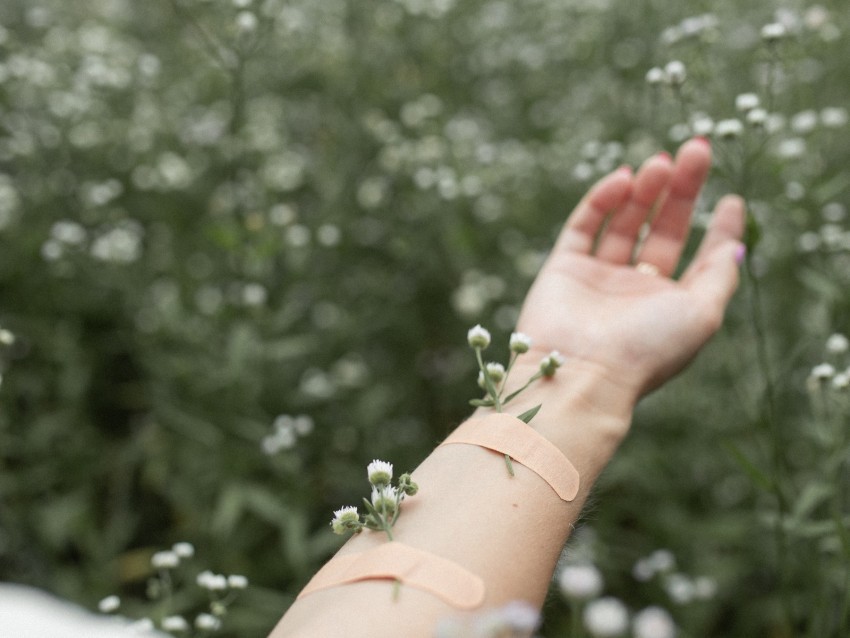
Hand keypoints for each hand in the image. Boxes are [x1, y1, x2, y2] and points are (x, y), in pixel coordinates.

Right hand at [516, 138, 743, 409]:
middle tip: (697, 148)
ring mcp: (597, 276)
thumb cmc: (648, 348)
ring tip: (662, 160)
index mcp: (669, 304)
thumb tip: (736, 242)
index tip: (730, 197)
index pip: (696, 256)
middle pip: (662, 228)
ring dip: (645, 188)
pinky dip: (603, 199)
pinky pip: (584, 225)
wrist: (582, 372)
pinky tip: (625, 178)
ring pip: (624, 221)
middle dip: (681, 189)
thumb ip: (720, 274)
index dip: (716, 227)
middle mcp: (634, 288)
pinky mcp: (564, 266)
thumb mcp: (703, 313)